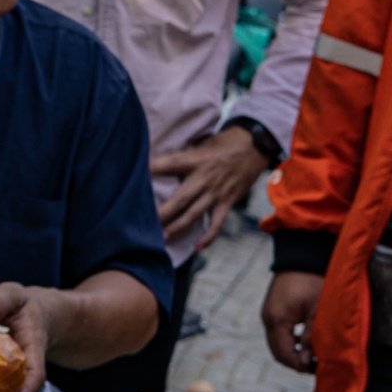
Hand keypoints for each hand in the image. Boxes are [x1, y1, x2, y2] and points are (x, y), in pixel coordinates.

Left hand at [150, 126, 266, 246]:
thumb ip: (185, 156)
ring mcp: (216, 193)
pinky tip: (198, 248)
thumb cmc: (225, 143)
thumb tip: (161, 163)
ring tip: (162, 237)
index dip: (152, 168)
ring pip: (194, 214)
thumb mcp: (202, 144)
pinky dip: (208, 237)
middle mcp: (204, 178)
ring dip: (178, 227)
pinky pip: (217, 223)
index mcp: (195, 160)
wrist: (256, 146)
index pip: (169, 164)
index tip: (136, 175)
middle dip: (163, 213)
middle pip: (180, 199)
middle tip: (145, 223)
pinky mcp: (227, 202)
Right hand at [262, 270, 323, 372]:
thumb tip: (308, 360)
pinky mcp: (271, 310)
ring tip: (312, 356)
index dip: (299, 366)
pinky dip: (288, 341)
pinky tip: (304, 342)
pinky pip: (277, 333)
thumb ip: (312, 336)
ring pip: (276, 344)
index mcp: (278, 320)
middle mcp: (267, 319)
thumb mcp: (316, 310)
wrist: (301, 255)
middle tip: (316, 366)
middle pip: (278, 352)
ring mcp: (267, 314)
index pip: (284, 354)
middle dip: (295, 362)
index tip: (317, 369)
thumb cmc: (312, 279)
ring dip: (292, 352)